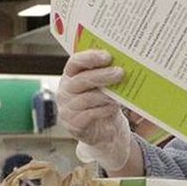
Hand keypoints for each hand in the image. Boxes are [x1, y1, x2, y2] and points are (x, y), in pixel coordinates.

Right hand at [57, 50, 132, 170]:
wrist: (101, 129)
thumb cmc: (101, 101)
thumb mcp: (101, 86)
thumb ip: (105, 74)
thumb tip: (122, 64)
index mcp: (70, 75)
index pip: (75, 62)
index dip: (90, 57)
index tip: (108, 56)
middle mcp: (65, 90)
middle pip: (82, 79)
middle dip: (102, 75)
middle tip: (120, 72)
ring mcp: (67, 108)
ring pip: (87, 98)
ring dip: (106, 95)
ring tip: (121, 93)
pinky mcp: (74, 124)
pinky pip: (90, 114)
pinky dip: (104, 110)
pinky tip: (114, 106)